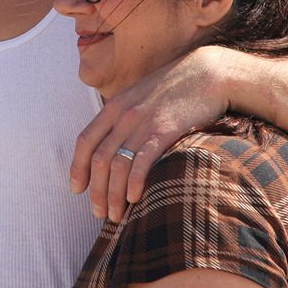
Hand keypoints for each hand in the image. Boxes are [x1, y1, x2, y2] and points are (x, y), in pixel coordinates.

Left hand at [70, 47, 230, 221]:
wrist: (209, 72)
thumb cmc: (177, 88)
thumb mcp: (142, 96)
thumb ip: (126, 117)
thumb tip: (115, 146)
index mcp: (115, 106)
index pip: (85, 141)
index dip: (77, 168)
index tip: (77, 190)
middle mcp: (124, 114)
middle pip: (99, 160)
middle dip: (96, 191)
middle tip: (100, 214)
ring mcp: (143, 122)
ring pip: (117, 165)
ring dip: (113, 195)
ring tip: (116, 215)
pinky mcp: (165, 131)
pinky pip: (142, 161)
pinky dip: (134, 183)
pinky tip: (135, 198)